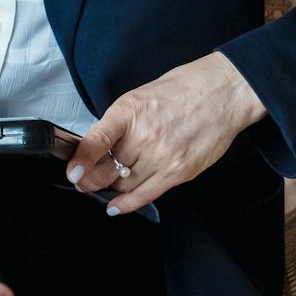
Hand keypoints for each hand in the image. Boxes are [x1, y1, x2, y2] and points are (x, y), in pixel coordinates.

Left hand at [68, 51, 265, 215]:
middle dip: (91, 178)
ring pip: (124, 184)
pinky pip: (146, 194)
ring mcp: (163, 156)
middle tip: (82, 180)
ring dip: (111, 187)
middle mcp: (145, 135)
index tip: (72, 172)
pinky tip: (116, 206)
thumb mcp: (141, 96)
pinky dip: (128, 203)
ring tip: (104, 184)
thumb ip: (120, 123)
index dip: (80, 160)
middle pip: (107, 169)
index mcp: (130, 111)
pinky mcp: (179, 172)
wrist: (223, 93)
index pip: (97, 141)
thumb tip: (99, 148)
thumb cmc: (184, 90)